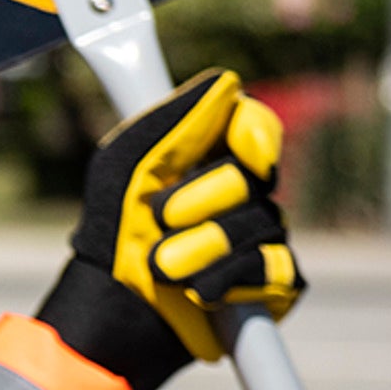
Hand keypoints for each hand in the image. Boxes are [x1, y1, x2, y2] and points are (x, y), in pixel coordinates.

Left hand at [71, 69, 303, 362]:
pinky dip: (226, 279)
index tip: (244, 147)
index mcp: (205, 154)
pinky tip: (195, 290)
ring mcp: (260, 235)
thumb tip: (227, 83)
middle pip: (254, 176)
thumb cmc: (113, 230)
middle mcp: (240, 190)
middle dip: (200, 199)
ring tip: (161, 265)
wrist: (114, 306)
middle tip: (157, 217)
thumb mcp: (126, 164)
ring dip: (200, 247)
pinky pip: (277, 270)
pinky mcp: (275, 282)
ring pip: (262, 224)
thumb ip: (173, 122)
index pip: (254, 125)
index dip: (255, 131)